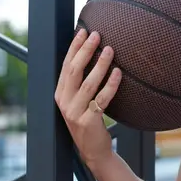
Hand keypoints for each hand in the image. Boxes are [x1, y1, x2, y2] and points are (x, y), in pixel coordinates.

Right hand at [54, 29, 121, 167]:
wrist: (93, 149)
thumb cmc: (89, 119)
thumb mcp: (80, 99)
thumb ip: (81, 81)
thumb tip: (92, 53)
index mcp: (60, 93)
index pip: (66, 65)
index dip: (74, 47)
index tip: (83, 31)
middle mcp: (64, 102)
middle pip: (74, 71)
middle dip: (85, 51)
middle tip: (97, 35)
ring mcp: (75, 112)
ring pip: (88, 84)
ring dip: (100, 65)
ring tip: (111, 50)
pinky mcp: (88, 121)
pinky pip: (102, 99)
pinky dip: (111, 85)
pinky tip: (119, 73)